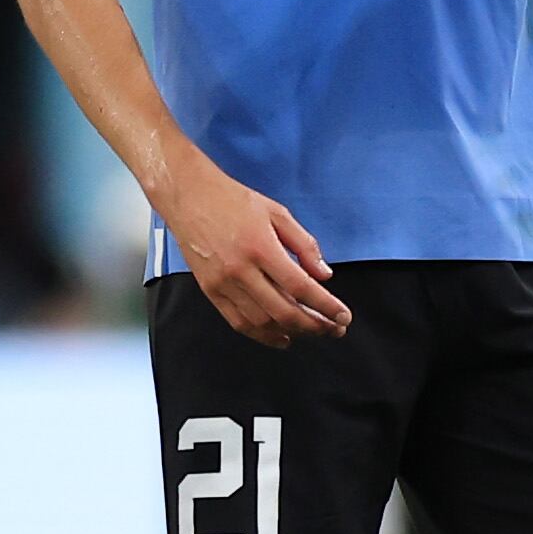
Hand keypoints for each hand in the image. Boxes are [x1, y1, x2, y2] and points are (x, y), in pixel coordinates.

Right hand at [159, 148, 350, 347]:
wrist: (189, 197)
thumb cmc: (234, 200)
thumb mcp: (277, 212)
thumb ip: (304, 244)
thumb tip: (323, 275)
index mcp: (261, 247)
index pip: (300, 287)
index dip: (325, 306)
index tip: (342, 315)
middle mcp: (241, 270)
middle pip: (284, 311)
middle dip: (314, 326)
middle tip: (333, 329)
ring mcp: (223, 284)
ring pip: (262, 322)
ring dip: (291, 332)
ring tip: (312, 331)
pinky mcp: (210, 291)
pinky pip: (238, 322)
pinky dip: (262, 334)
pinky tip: (280, 336)